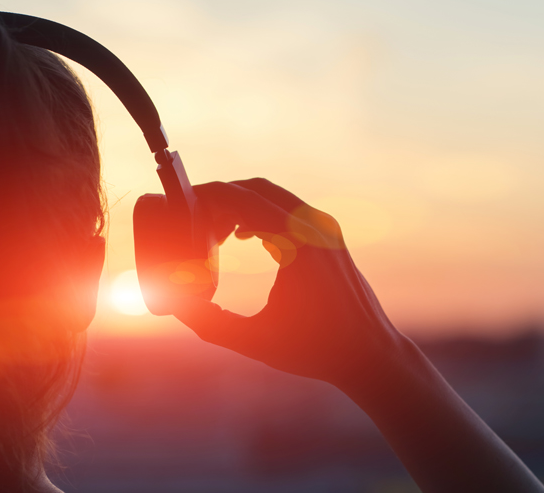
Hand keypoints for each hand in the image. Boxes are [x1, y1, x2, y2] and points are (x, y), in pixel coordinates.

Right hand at [164, 178, 407, 389]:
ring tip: (212, 233)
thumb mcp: (254, 341)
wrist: (369, 354)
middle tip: (192, 219)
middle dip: (221, 197)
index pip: (243, 199)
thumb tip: (173, 304)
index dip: (208, 197)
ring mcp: (327, 230)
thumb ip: (208, 323)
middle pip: (257, 189)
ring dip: (241, 205)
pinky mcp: (331, 238)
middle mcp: (315, 227)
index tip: (181, 205)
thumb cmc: (316, 350)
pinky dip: (262, 215)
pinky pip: (289, 212)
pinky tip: (242, 237)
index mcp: (298, 244)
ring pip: (274, 197)